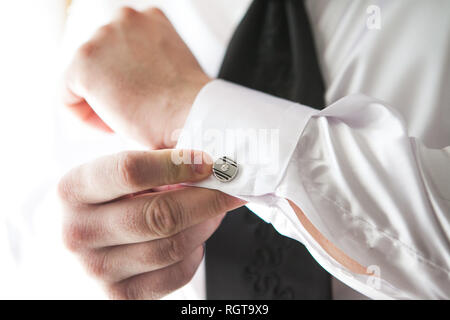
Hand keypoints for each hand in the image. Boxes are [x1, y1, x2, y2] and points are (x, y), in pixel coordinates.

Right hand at [58, 150, 243, 298]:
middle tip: (229, 187)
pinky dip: (195, 253)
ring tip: (213, 209)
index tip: (208, 162)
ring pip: (171, 246)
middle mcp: (79, 231)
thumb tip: (211, 161)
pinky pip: (175, 275)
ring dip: (204, 224)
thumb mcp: (123, 172)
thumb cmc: (114, 198)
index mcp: (74, 189)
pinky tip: (193, 237)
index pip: (129, 171)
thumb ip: (158, 160)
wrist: (91, 236)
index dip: (176, 164)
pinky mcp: (121, 295)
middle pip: (158, 215)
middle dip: (205, 199)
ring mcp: (97, 269)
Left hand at [62, 7, 210, 147]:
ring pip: (84, 79)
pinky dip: (85, 118)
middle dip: (112, 89)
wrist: (193, 113)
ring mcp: (102, 37)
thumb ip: (147, 59)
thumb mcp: (172, 65)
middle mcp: (124, 18)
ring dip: (101, 103)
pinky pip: (67, 98)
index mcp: (148, 18)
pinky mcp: (84, 62)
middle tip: (135, 112)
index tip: (140, 102)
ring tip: (127, 118)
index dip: (126, 82)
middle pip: (99, 62)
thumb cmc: (188, 102)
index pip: (118, 50)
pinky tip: (112, 126)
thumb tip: (130, 79)